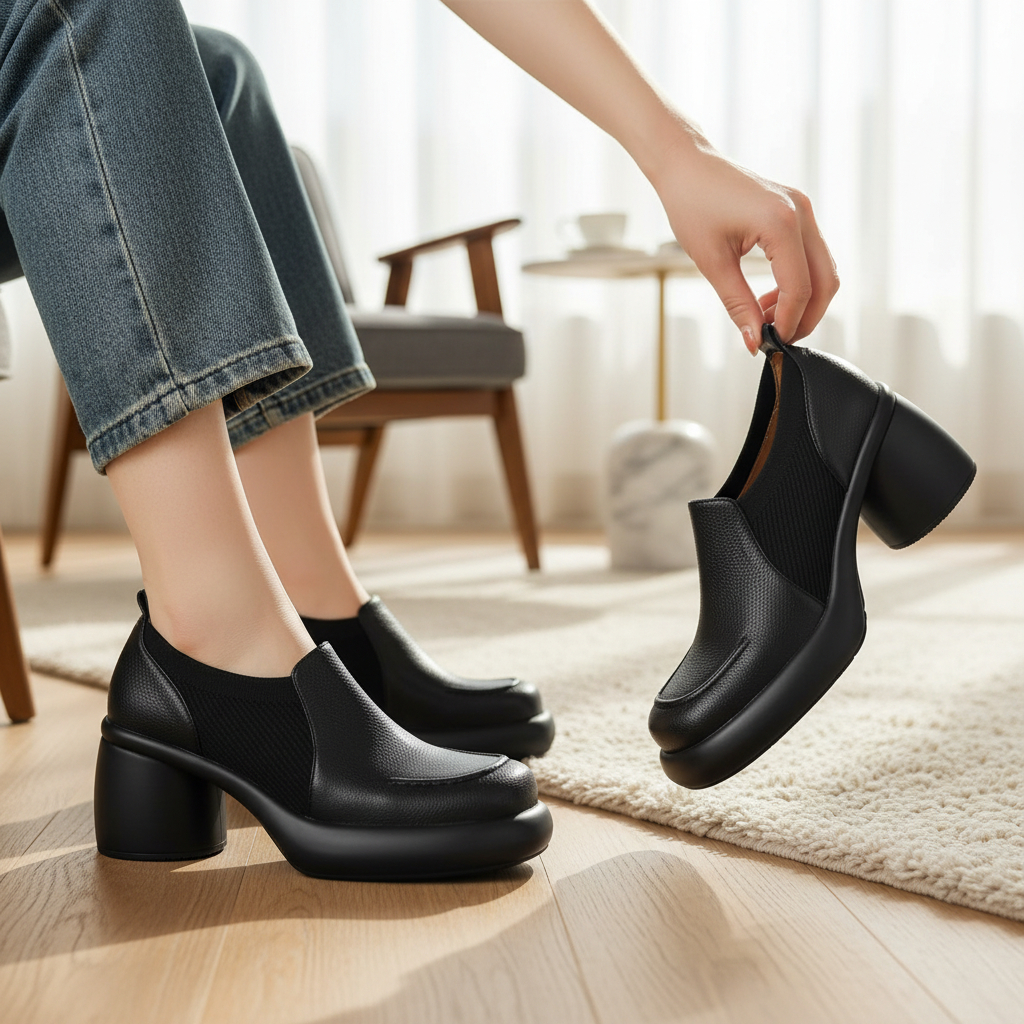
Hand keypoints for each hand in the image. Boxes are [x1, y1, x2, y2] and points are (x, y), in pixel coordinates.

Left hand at [654, 141, 838, 353]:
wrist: (686, 166)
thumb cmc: (691, 204)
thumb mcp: (712, 263)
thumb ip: (737, 304)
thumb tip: (752, 341)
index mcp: (781, 223)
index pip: (799, 288)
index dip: (787, 322)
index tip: (770, 343)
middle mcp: (800, 213)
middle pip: (825, 281)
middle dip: (805, 316)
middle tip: (776, 338)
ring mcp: (802, 209)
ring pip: (822, 269)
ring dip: (800, 301)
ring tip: (763, 319)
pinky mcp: (796, 210)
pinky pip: (809, 255)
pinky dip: (796, 282)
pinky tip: (766, 298)